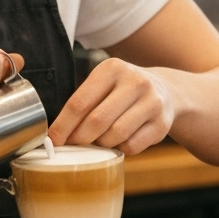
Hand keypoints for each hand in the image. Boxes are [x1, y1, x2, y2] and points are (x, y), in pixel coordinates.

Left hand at [48, 58, 173, 155]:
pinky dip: (121, 148)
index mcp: (112, 68)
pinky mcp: (162, 123)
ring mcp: (152, 102)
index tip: (53, 140)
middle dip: (80, 138)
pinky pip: (132, 145)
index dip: (63, 125)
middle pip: (97, 121)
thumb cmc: (122, 91)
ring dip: (102, 144)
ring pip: (115, 135)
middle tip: (74, 144)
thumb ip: (82, 104)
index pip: (79, 102)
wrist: (165, 90)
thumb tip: (57, 135)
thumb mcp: (103, 85)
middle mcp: (134, 81)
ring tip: (100, 139)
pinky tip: (121, 140)